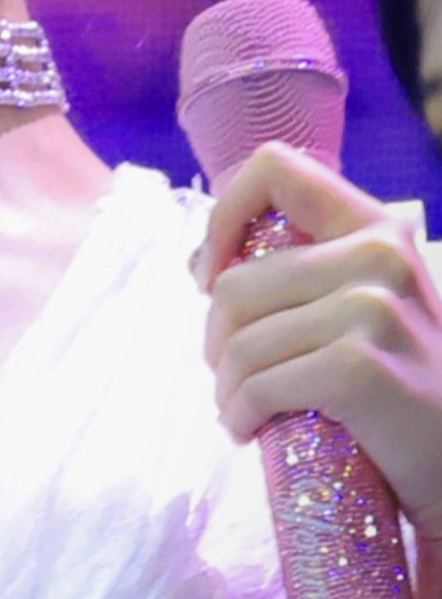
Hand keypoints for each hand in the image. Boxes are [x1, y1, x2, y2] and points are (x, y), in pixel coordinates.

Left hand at [194, 140, 441, 552]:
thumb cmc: (396, 382)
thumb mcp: (362, 305)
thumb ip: (298, 274)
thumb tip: (201, 267)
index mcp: (376, 227)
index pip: (275, 167)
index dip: (223, 215)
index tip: (212, 276)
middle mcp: (380, 256)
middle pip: (234, 284)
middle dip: (216, 340)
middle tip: (232, 375)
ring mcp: (373, 310)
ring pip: (239, 342)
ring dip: (226, 388)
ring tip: (239, 409)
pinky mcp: (359, 368)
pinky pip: (259, 386)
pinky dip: (240, 415)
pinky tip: (249, 430)